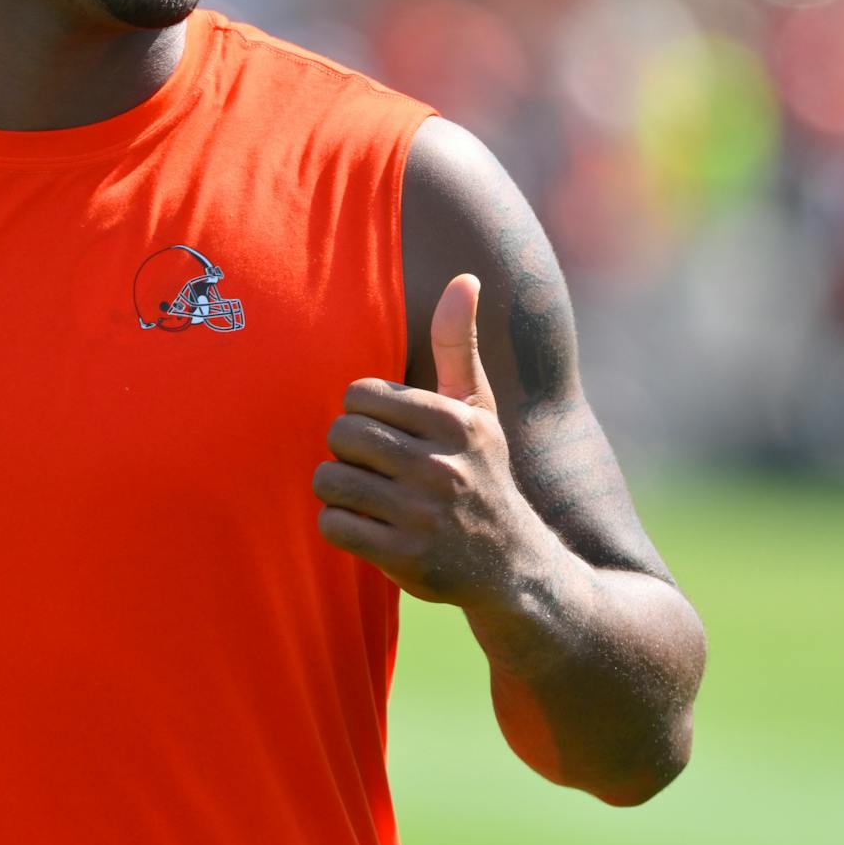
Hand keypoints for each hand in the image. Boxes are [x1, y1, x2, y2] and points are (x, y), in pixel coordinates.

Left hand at [312, 274, 552, 606]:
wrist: (514, 567)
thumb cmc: (482, 475)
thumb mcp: (478, 410)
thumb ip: (459, 344)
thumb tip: (465, 278)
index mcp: (456, 422)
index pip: (360, 394)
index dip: (361, 413)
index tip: (384, 432)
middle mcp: (443, 466)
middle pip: (340, 434)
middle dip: (345, 450)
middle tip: (369, 466)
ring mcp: (424, 514)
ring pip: (330, 480)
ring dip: (338, 489)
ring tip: (366, 496)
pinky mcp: (406, 557)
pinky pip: (333, 525)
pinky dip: (340, 526)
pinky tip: (367, 527)